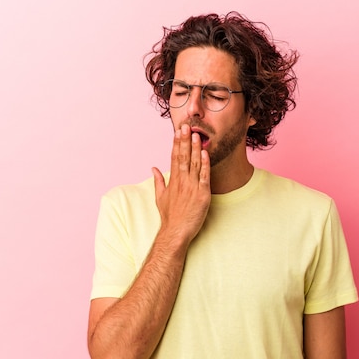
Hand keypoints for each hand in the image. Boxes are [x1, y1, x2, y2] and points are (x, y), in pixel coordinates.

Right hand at [152, 124, 210, 243]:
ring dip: (195, 148)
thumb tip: (153, 168)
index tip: (177, 131)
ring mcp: (192, 187)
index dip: (176, 143)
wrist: (176, 231)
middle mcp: (182, 181)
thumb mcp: (160, 197)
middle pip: (183, 156)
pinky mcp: (202, 194)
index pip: (174, 157)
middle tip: (186, 126)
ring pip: (194, 163)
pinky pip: (205, 176)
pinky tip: (205, 153)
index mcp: (172, 180)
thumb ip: (158, 180)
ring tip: (196, 134)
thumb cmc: (169, 216)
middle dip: (184, 140)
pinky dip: (205, 164)